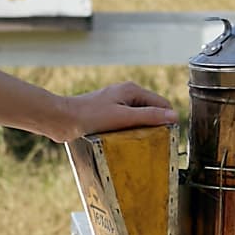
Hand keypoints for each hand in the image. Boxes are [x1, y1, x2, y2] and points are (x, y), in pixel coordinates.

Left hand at [58, 80, 179, 143]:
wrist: (62, 120)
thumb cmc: (89, 116)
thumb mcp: (123, 117)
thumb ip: (149, 116)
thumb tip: (173, 116)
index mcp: (132, 90)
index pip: (162, 103)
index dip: (168, 119)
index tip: (170, 137)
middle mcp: (125, 94)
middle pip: (151, 110)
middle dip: (155, 125)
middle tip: (156, 143)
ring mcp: (116, 104)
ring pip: (138, 118)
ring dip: (141, 130)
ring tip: (140, 144)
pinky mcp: (107, 114)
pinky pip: (125, 123)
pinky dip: (129, 132)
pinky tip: (126, 142)